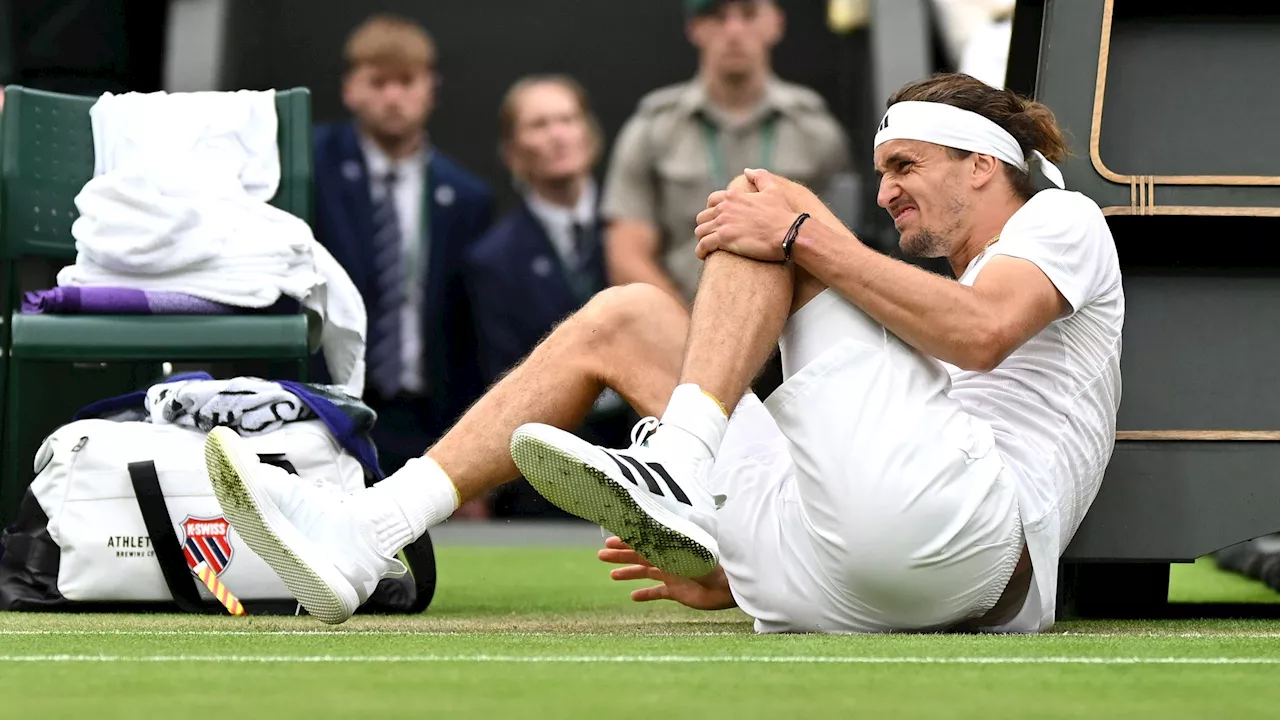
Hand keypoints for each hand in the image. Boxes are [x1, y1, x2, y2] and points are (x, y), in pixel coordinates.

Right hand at [598, 536, 736, 610]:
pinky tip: (633, 597)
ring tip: (612, 575)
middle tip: (601, 555)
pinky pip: (658, 592)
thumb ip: (668, 545)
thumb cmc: (711, 566)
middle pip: (640, 556)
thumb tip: (648, 533)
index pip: (644, 542)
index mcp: (670, 548)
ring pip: (646, 572)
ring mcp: (673, 575)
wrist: (728, 587)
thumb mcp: (687, 553)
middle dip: (621, 555)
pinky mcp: (678, 591)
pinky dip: (646, 594)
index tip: (609, 541)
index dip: (626, 542)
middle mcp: (669, 559)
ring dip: (629, 573)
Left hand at [694, 168, 798, 261]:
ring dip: (703, 239)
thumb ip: (760, 176)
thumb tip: (747, 170)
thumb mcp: (773, 189)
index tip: (715, 220)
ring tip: (707, 247)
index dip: (711, 210)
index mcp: (734, 196)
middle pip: (703, 217)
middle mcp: (725, 208)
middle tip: (712, 236)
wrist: (789, 232)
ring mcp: (723, 223)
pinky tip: (703, 255)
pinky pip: (703, 245)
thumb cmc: (783, 213)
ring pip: (700, 231)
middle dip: (706, 226)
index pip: (712, 200)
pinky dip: (701, 251)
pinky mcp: (724, 239)